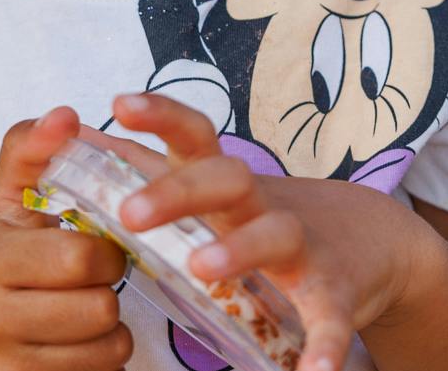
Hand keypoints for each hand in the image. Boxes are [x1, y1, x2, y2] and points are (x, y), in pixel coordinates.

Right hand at [0, 107, 132, 369]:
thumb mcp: (9, 196)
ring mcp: (4, 364)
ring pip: (108, 347)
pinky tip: (81, 339)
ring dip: (113, 326)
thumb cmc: (1, 253)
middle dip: (110, 286)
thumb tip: (65, 116)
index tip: (97, 242)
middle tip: (96, 276)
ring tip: (87, 306)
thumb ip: (33, 148)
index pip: (80, 256)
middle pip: (100, 306)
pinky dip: (104, 357)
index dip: (107, 248)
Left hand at [108, 94, 438, 370]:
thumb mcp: (216, 190)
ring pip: (274, 235)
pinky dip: (324, 345)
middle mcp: (262, 204)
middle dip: (178, 190)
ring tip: (204, 270)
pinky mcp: (335, 292)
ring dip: (240, 249)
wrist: (372, 239)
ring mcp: (303, 246)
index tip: (120, 102)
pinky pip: (330, 318)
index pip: (193, 135)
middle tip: (130, 213)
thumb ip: (153, 170)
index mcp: (227, 184)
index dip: (160, 115)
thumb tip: (75, 140)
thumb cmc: (266, 216)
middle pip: (226, 177)